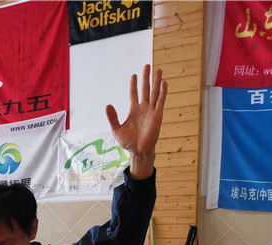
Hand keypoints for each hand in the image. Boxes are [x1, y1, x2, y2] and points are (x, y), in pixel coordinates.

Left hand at [105, 64, 166, 178]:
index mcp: (134, 110)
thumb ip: (112, 117)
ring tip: (158, 70)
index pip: (133, 94)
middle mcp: (143, 108)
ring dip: (156, 81)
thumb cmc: (128, 142)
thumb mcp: (116, 129)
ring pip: (154, 93)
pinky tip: (164, 83)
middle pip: (145, 89)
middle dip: (146, 78)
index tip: (134, 75)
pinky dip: (162, 92)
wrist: (138, 151)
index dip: (133, 85)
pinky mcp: (157, 116)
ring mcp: (151, 111)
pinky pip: (161, 102)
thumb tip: (107, 105)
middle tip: (147, 66)